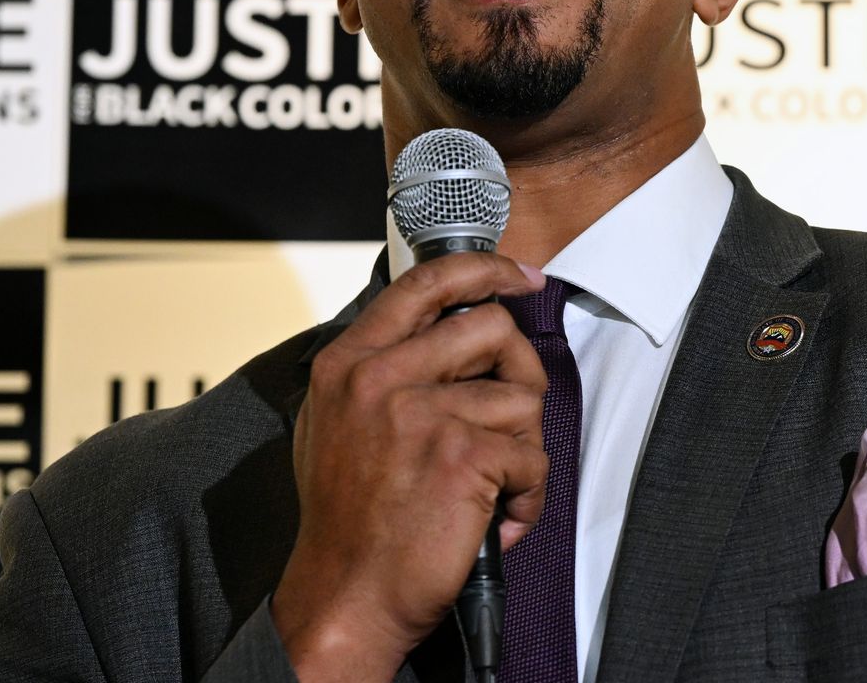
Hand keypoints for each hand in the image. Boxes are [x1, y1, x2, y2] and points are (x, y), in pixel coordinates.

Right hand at [271, 253, 549, 682]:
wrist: (345, 596)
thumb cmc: (347, 522)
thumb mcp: (334, 424)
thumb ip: (378, 370)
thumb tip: (443, 331)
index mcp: (348, 363)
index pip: (426, 283)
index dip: (486, 270)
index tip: (521, 278)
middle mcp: (379, 378)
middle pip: (491, 327)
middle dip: (518, 373)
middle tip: (511, 419)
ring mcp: (420, 413)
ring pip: (521, 396)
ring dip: (522, 447)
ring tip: (493, 487)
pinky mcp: (462, 455)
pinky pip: (532, 457)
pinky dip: (527, 497)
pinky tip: (497, 520)